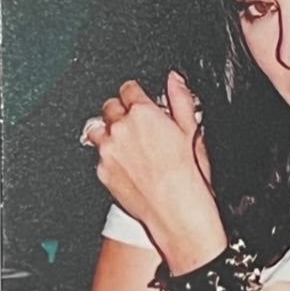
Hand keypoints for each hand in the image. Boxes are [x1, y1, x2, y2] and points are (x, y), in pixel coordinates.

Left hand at [82, 72, 224, 270]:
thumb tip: (174, 80)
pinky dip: (109, 156)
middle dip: (122, 112)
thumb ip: (180, 99)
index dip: (136, 94)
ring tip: (127, 144)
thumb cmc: (188, 175)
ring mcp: (108, 150)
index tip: (140, 101)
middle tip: (137, 126)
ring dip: (109, 131)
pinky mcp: (102, 171)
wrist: (176, 210)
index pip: (128, 88)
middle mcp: (121, 128)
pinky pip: (99, 155)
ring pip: (98, 129)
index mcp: (143, 113)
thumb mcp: (191, 131)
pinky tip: (128, 165)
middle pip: (109, 106)